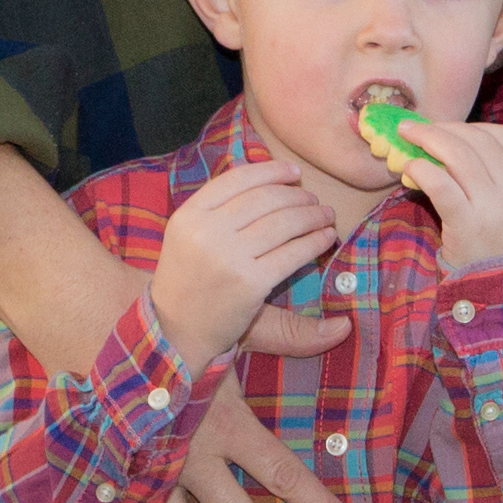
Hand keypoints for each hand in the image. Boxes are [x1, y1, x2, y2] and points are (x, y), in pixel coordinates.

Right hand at [148, 160, 351, 374]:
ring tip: (325, 215)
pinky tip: (325, 238)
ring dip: (312, 215)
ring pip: (282, 223)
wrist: (176, 331)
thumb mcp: (191, 237)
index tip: (293, 172)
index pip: (236, 179)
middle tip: (314, 200)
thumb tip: (274, 178)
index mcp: (189, 215)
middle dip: (296, 196)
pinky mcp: (250, 283)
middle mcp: (206, 232)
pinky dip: (314, 241)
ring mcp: (228, 257)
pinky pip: (292, 253)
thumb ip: (223, 209)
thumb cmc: (189, 281)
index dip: (270, 171)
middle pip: (264, 199)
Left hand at [379, 112, 502, 276]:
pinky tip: (410, 168)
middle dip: (441, 129)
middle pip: (477, 142)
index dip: (470, 126)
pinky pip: (442, 185)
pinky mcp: (468, 226)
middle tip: (413, 127)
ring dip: (427, 140)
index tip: (446, 129)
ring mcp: (495, 210)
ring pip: (459, 156)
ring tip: (406, 139)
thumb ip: (493, 180)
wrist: (499, 297)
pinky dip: (422, 169)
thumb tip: (447, 143)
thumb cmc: (497, 250)